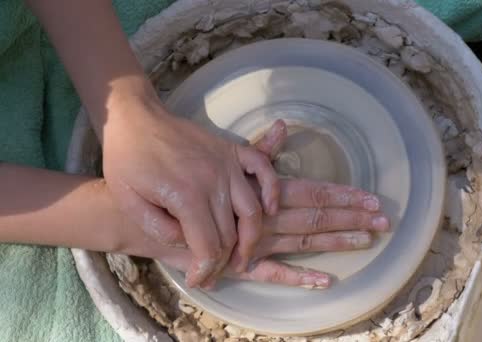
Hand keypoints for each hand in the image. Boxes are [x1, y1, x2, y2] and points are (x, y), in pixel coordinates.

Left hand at [101, 96, 278, 287]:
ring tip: (242, 256)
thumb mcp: (129, 202)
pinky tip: (269, 209)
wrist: (135, 119)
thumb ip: (159, 230)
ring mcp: (226, 164)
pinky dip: (272, 190)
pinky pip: (264, 169)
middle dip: (225, 262)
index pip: (209, 247)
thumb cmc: (126, 160)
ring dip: (252, 239)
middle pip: (232, 234)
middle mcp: (213, 181)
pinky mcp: (232, 151)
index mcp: (186, 197)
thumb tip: (188, 243)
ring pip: (253, 211)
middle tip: (213, 274)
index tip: (198, 280)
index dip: (206, 270)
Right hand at [136, 121, 388, 288]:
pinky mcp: (238, 264)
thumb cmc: (186, 184)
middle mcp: (265, 216)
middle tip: (385, 221)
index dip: (344, 196)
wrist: (146, 213)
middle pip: (316, 217)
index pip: (312, 192)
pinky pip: (272, 274)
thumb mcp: (226, 162)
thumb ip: (258, 150)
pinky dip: (298, 277)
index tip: (371, 199)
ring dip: (334, 242)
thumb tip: (282, 127)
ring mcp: (254, 242)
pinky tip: (324, 281)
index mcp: (264, 192)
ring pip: (302, 242)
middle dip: (351, 219)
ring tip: (365, 242)